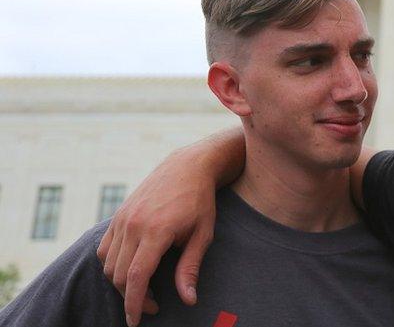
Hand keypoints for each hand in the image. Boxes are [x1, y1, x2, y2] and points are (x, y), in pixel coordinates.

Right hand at [97, 145, 218, 325]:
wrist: (187, 167)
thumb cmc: (200, 201)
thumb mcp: (203, 234)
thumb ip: (190, 268)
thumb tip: (188, 300)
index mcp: (156, 230)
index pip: (135, 277)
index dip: (134, 304)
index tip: (137, 321)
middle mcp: (133, 224)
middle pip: (118, 275)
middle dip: (131, 297)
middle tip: (152, 306)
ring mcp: (122, 219)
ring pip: (108, 264)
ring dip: (121, 283)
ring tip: (144, 289)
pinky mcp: (118, 215)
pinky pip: (105, 249)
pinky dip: (112, 265)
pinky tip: (131, 269)